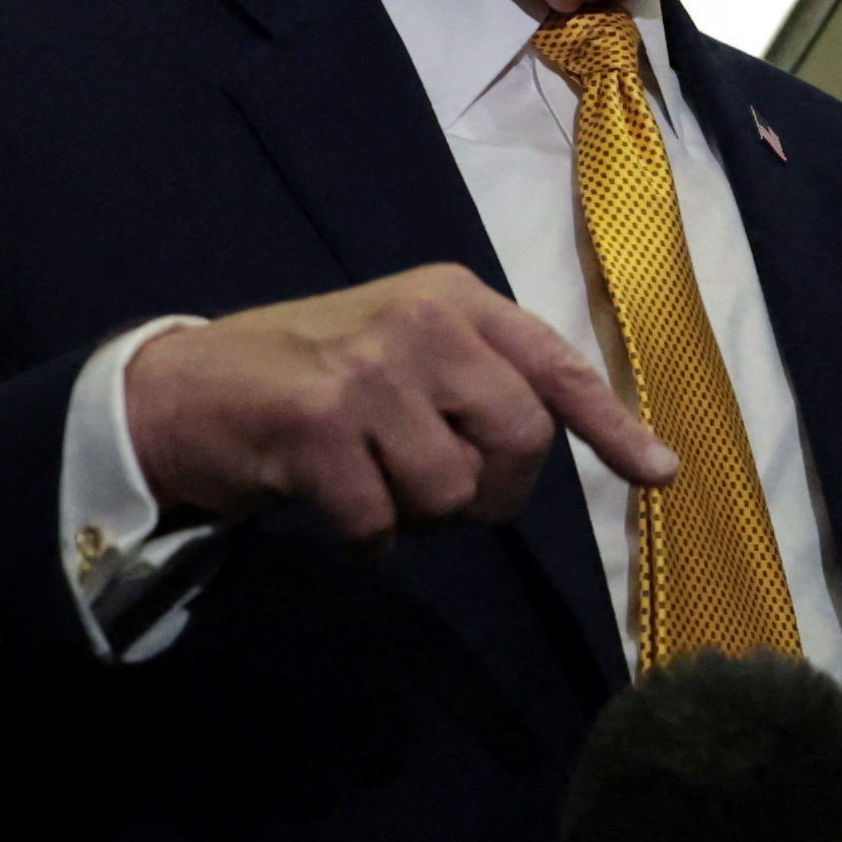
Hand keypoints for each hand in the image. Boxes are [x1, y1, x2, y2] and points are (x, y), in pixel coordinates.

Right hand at [121, 264, 670, 539]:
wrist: (181, 391)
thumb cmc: (305, 377)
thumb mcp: (402, 350)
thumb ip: (478, 381)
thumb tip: (563, 445)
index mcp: (453, 298)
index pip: (557, 363)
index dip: (612, 426)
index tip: (661, 472)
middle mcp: (421, 321)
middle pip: (521, 441)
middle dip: (493, 493)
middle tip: (441, 496)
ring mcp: (369, 370)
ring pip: (452, 491)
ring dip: (418, 516)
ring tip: (371, 485)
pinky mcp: (319, 424)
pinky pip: (382, 524)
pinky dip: (367, 543)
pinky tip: (335, 515)